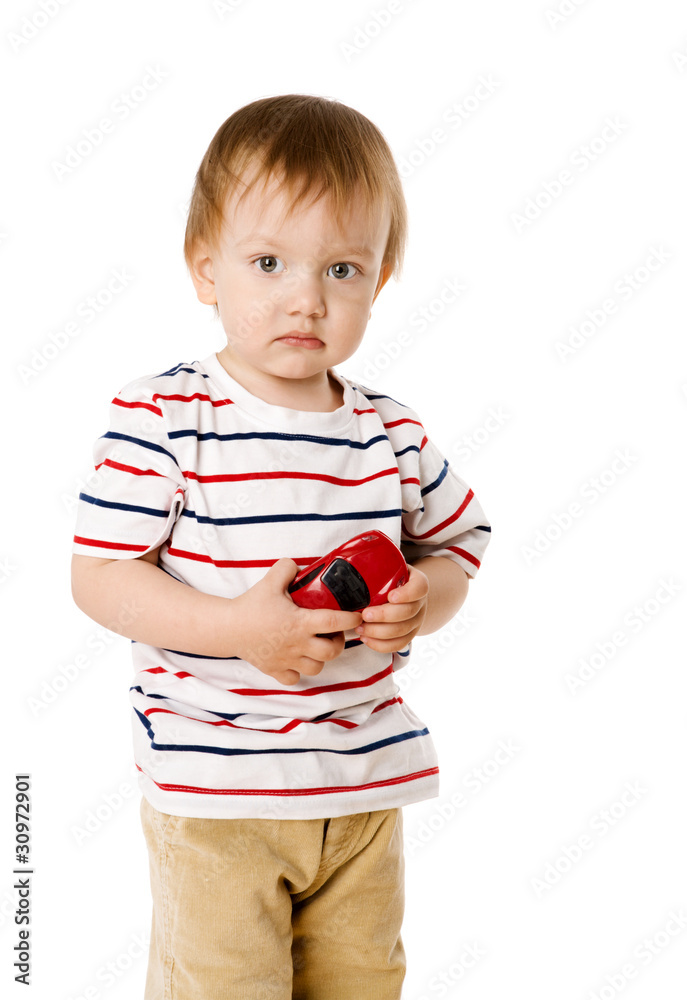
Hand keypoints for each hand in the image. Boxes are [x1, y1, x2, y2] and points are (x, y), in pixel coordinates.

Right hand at [231, 559, 362, 685]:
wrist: (226, 628)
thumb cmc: (250, 605)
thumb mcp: (271, 580)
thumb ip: (288, 568)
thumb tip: (301, 567)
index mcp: (300, 623)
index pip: (336, 622)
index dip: (351, 618)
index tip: (356, 614)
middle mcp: (297, 645)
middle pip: (332, 651)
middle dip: (338, 642)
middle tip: (333, 632)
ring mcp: (287, 660)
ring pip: (317, 668)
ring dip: (321, 658)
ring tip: (317, 646)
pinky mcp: (275, 670)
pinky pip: (296, 679)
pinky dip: (300, 672)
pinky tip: (297, 659)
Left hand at [354, 565, 428, 652]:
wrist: (407, 596)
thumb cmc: (393, 580)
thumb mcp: (391, 568)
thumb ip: (378, 565)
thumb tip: (350, 562)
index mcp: (418, 583)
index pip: (420, 588)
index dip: (407, 594)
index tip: (391, 596)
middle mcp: (420, 604)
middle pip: (408, 612)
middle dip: (384, 615)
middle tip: (365, 614)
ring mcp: (416, 621)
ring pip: (401, 631)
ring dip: (378, 632)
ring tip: (359, 628)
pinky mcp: (409, 636)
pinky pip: (398, 645)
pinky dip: (380, 644)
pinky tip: (366, 638)